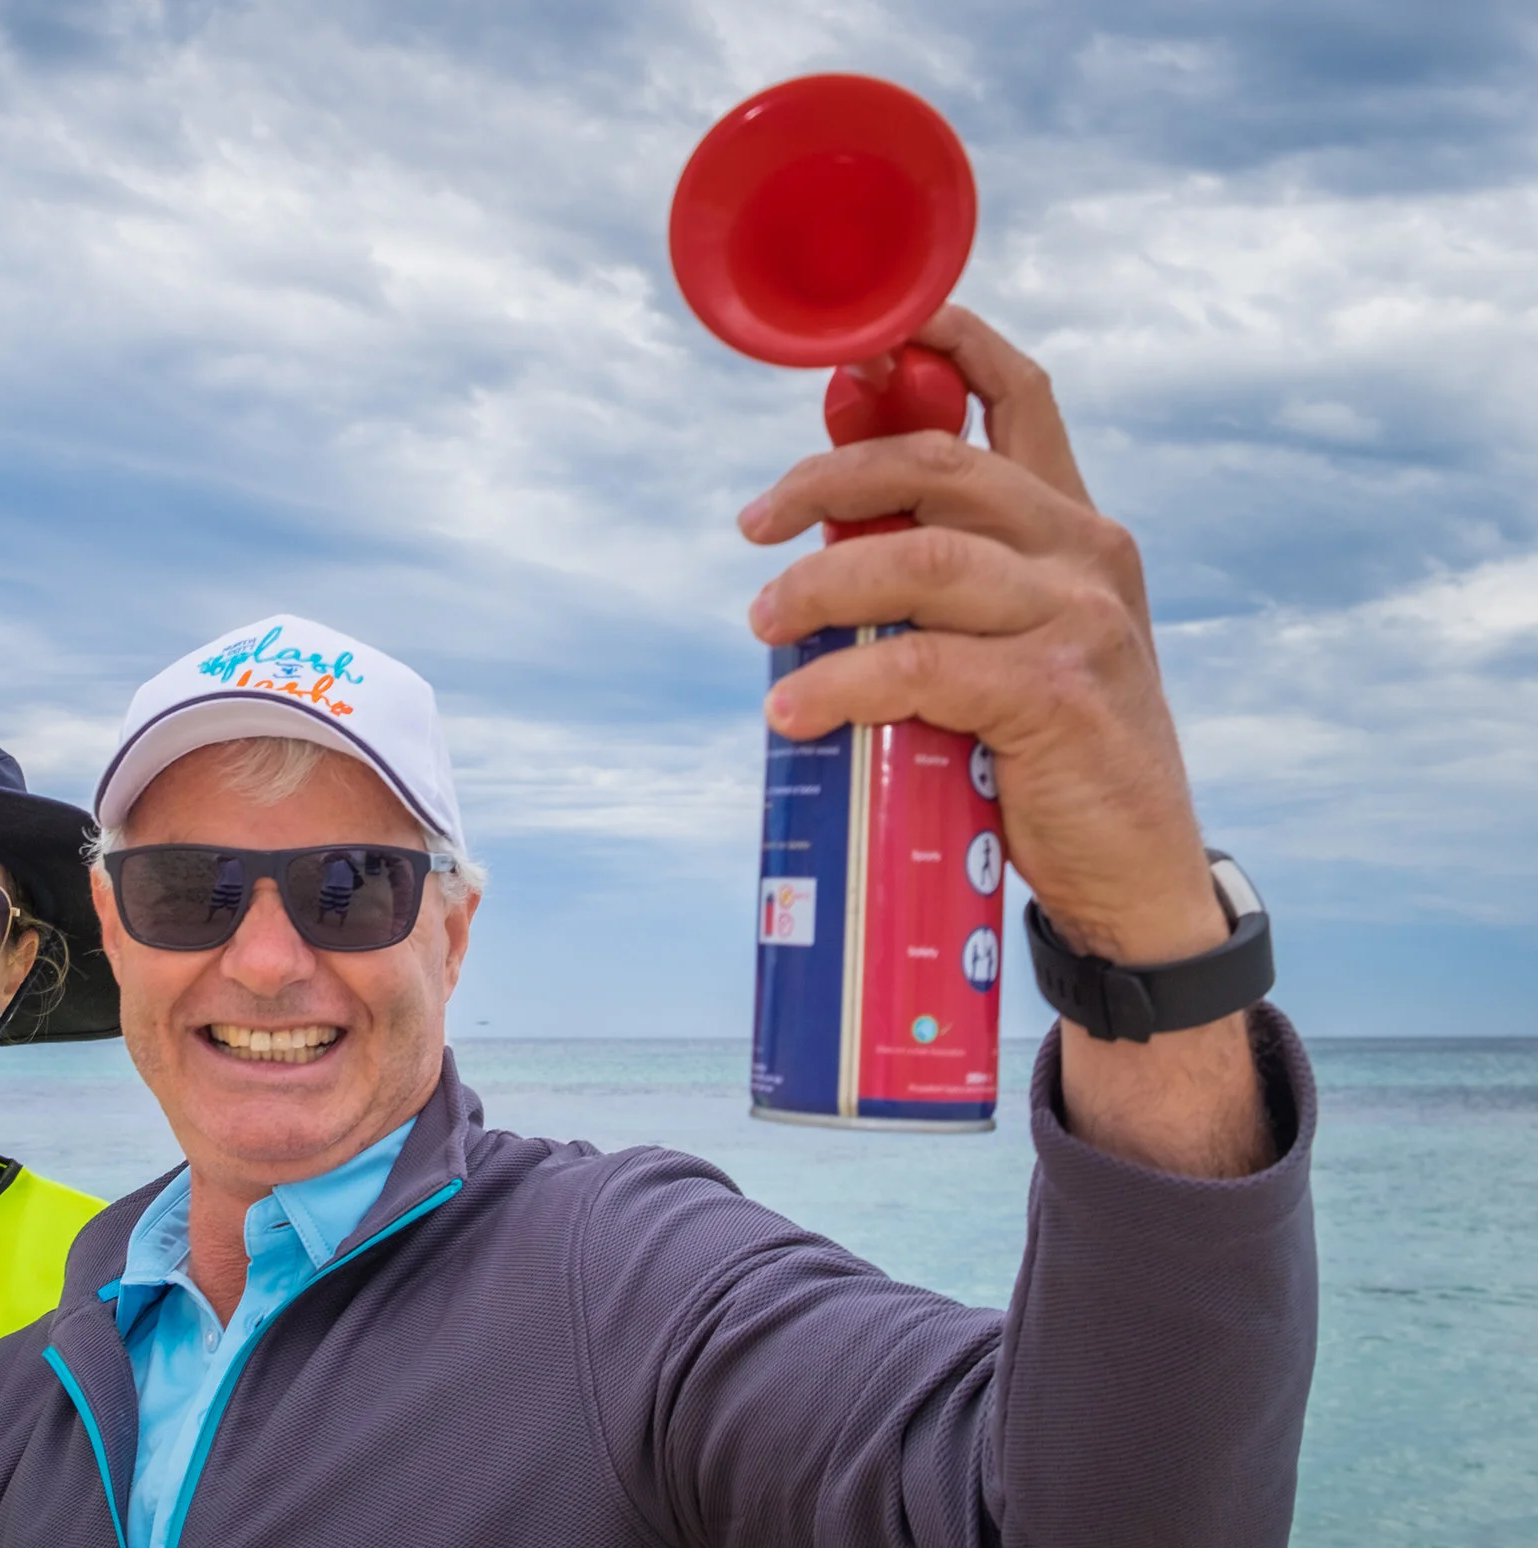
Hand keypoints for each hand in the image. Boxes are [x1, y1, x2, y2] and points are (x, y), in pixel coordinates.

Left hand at [738, 306, 1269, 1176]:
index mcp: (1073, 527)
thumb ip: (935, 583)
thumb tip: (821, 529)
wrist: (1129, 876)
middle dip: (830, 478)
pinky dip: (843, 683)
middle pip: (940, 468)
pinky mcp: (1059, 694)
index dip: (949, 343)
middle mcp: (1087, 552)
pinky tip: (794, 709)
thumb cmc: (1043, 759)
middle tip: (754, 523)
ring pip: (923, 561)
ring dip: (821, 586)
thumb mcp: (997, 647)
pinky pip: (922, 665)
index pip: (1020, 400)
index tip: (868, 336)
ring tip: (763, 623)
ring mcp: (1081, 618)